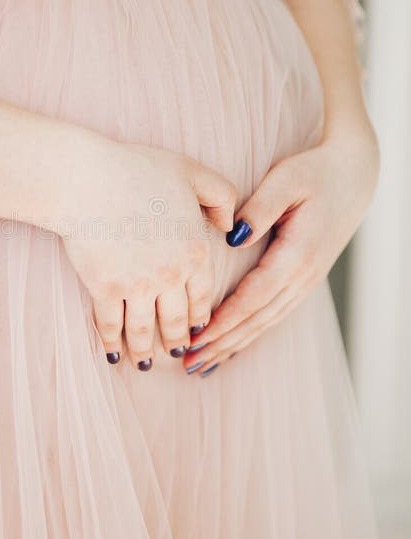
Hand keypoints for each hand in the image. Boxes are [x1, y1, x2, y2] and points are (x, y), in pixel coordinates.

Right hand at [59, 140, 237, 370]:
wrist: (88, 180)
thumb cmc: (137, 169)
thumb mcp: (191, 172)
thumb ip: (221, 196)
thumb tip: (229, 225)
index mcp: (195, 251)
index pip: (202, 295)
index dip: (199, 317)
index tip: (196, 330)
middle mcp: (171, 275)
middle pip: (176, 320)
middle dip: (176, 341)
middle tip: (175, 353)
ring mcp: (137, 286)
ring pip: (145, 330)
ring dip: (145, 351)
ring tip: (144, 364)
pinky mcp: (105, 290)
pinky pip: (111, 325)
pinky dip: (112, 344)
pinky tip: (112, 355)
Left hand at [183, 121, 379, 374]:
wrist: (353, 175)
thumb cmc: (314, 172)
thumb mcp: (286, 180)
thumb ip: (259, 208)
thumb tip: (234, 238)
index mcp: (297, 255)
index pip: (253, 298)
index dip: (222, 322)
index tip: (193, 338)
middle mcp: (303, 277)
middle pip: (256, 320)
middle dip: (220, 343)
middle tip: (186, 363)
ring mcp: (306, 282)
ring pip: (265, 323)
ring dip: (232, 345)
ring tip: (200, 365)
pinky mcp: (303, 280)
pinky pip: (273, 315)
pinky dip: (249, 334)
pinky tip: (229, 347)